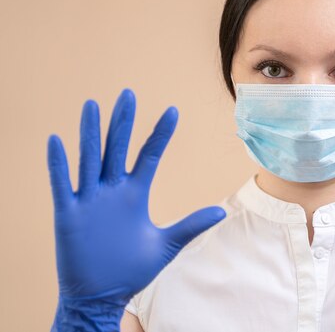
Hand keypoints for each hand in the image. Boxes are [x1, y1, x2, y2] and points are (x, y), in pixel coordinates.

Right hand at [47, 89, 225, 330]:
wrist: (102, 295)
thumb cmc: (133, 270)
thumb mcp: (167, 244)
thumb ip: (191, 225)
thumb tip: (221, 212)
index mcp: (135, 194)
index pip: (149, 155)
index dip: (160, 133)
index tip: (173, 110)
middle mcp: (112, 191)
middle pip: (117, 148)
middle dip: (122, 122)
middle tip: (128, 94)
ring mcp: (89, 200)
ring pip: (89, 158)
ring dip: (89, 133)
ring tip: (92, 105)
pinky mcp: (68, 215)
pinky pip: (61, 185)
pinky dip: (58, 164)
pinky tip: (56, 140)